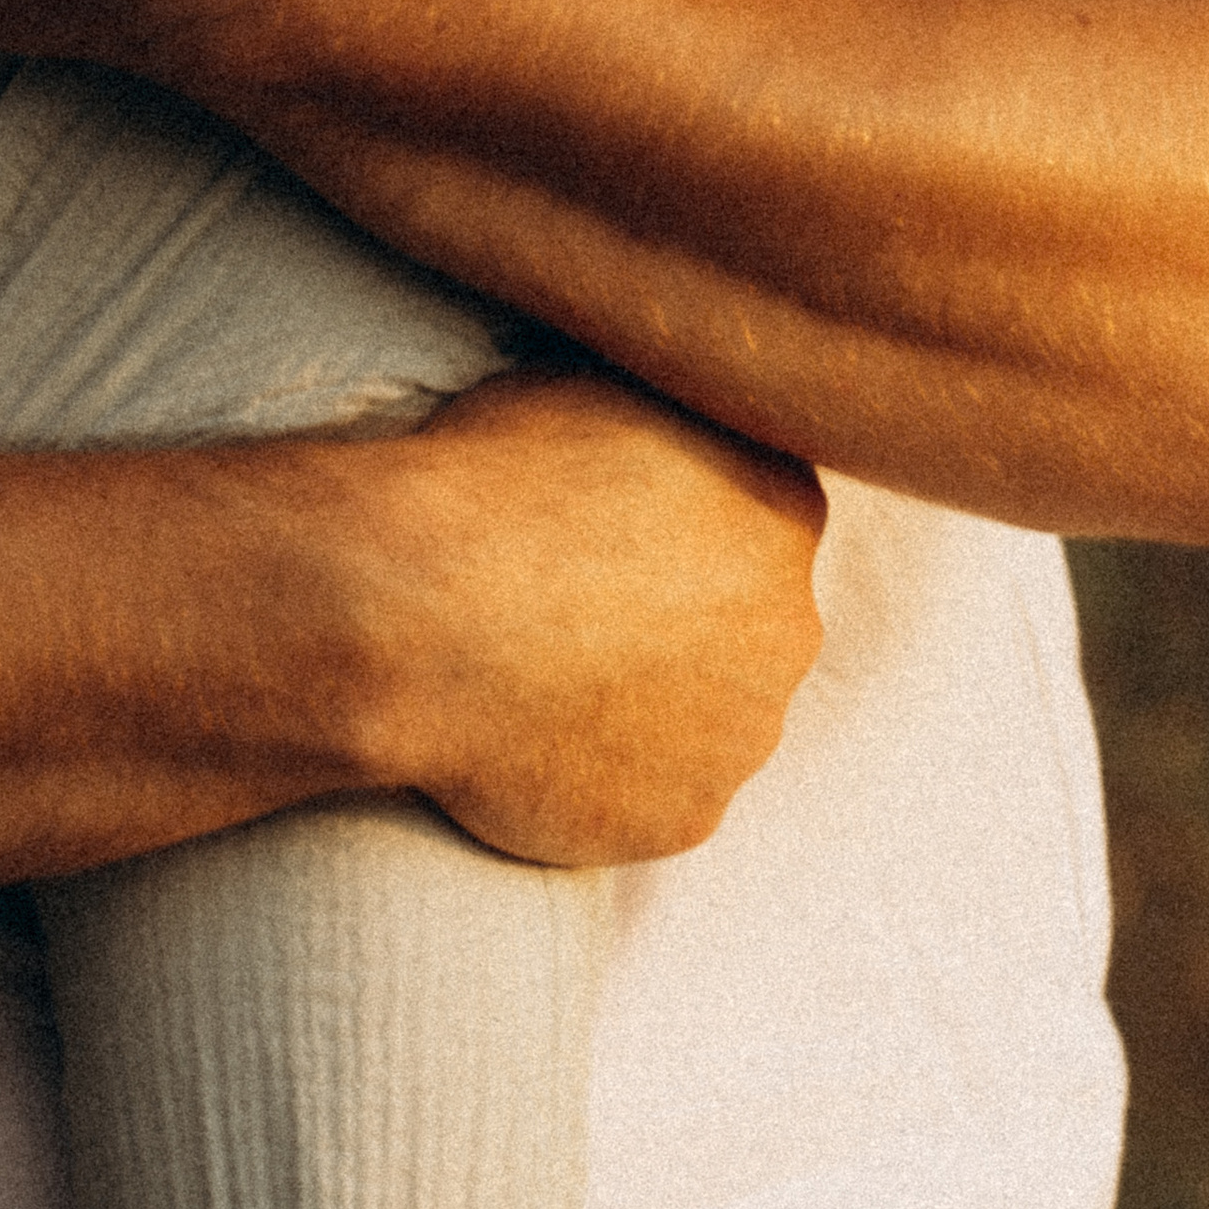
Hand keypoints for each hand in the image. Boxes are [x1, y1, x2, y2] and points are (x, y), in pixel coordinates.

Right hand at [373, 370, 827, 864]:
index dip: (687, 520)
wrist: (420, 615)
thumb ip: (662, 418)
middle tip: (581, 609)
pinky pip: (657, 795)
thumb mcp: (590, 390)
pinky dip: (611, 777)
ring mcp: (743, 732)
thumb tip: (660, 410)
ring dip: (653, 704)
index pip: (762, 512)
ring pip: (712, 718)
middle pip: (750, 622)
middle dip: (683, 618)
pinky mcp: (686, 818)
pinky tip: (540, 742)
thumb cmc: (491, 483)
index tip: (620, 528)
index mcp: (780, 506)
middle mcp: (788, 624)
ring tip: (548, 680)